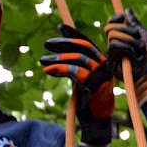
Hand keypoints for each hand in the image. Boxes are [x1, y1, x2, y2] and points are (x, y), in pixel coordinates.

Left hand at [41, 25, 114, 145]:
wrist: (96, 119)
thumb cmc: (88, 98)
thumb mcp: (84, 78)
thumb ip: (78, 64)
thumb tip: (62, 48)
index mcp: (102, 61)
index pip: (87, 42)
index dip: (73, 34)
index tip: (60, 28)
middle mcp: (103, 65)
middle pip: (82, 47)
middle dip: (62, 44)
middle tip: (46, 44)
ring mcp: (99, 74)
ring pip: (76, 58)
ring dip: (57, 58)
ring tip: (43, 60)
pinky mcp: (92, 84)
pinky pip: (74, 71)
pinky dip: (59, 69)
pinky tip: (48, 70)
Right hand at [105, 10, 146, 103]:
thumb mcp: (144, 35)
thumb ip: (134, 23)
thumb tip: (127, 9)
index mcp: (122, 37)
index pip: (111, 23)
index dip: (115, 18)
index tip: (122, 17)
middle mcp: (114, 44)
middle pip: (110, 28)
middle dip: (126, 30)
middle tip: (137, 38)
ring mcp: (112, 54)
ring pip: (113, 36)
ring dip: (130, 41)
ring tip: (139, 50)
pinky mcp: (111, 62)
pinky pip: (114, 46)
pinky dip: (127, 48)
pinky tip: (134, 56)